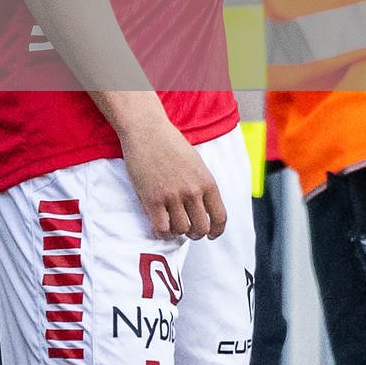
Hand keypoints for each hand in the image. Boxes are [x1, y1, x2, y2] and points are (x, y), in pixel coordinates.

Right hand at [119, 119, 226, 239]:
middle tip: (188, 231)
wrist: (146, 130)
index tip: (211, 234)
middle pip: (201, 227)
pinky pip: (161, 227)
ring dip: (177, 232)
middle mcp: (193, 192)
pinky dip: (161, 232)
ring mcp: (172, 196)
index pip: (220, 217)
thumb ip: (201, 185)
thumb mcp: (196, 163)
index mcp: (207, 183)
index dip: (216, 230)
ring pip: (181, 229)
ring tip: (171, 227)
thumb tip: (201, 207)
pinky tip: (159, 228)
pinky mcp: (152, 199)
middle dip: (195, 233)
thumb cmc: (169, 143)